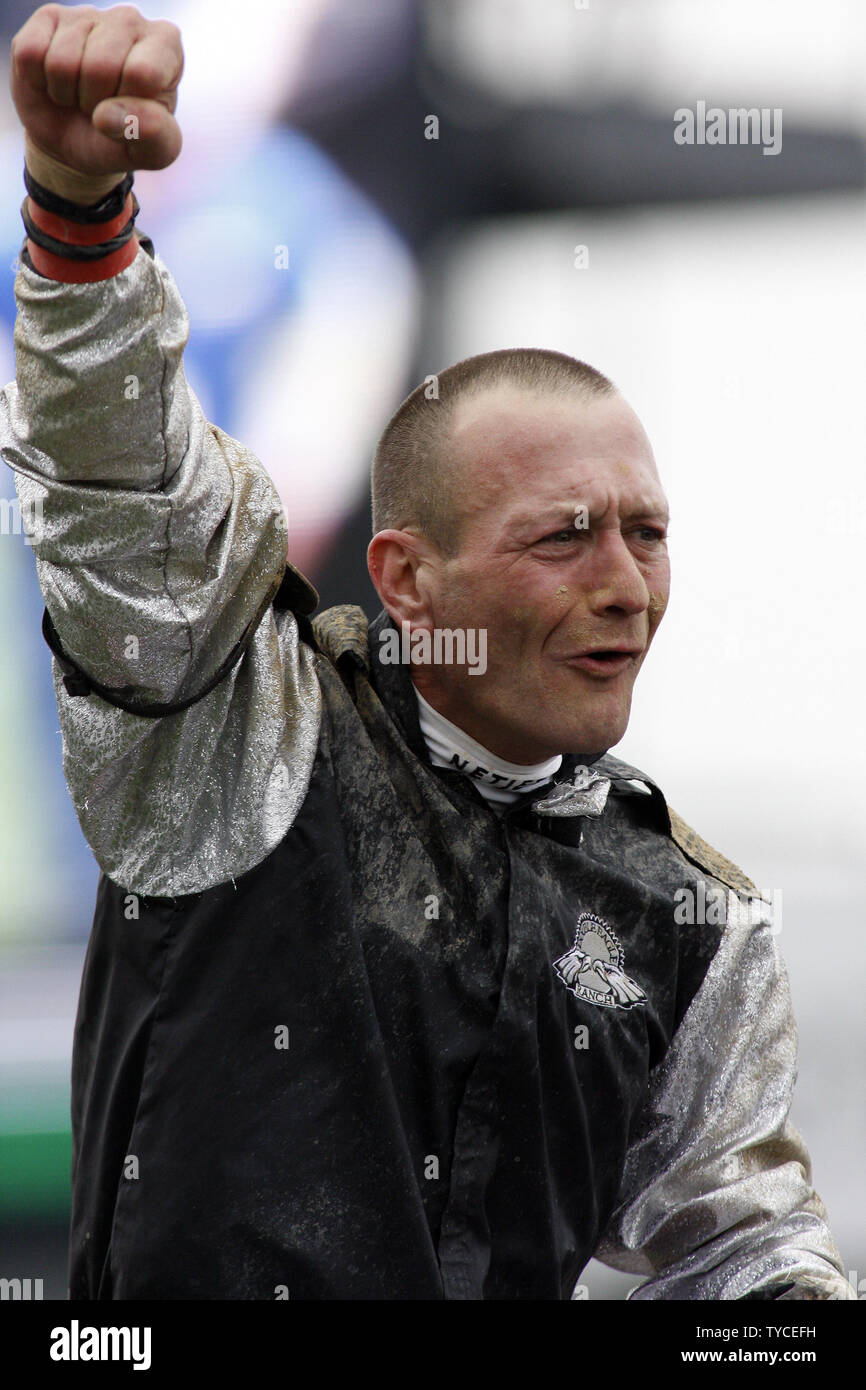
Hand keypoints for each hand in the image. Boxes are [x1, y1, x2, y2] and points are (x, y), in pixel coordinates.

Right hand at [10, 4, 182, 197]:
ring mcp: (88, 14)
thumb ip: (154, 137)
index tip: (131, 112)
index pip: (143, 73)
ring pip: (62, 62)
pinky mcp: (48, 17)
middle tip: (101, 107)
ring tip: (80, 94)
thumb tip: (112, 114)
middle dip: (94, 102)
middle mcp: (130, 19)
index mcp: (166, 45)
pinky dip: (39, 80)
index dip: (128, 107)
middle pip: (100, 67)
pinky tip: (56, 80)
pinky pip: (31, 54)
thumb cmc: (123, 139)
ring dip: (67, 94)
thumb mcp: (152, 152)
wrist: (77, 139)